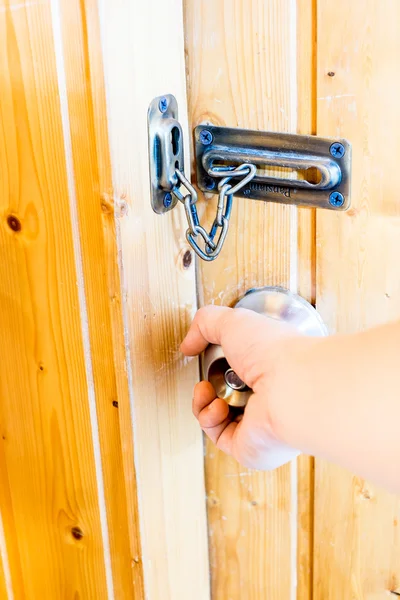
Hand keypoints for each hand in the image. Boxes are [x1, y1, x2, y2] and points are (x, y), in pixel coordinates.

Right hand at [181, 305, 309, 469]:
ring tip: (209, 390)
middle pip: (225, 392)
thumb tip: (188, 345)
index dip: (218, 361)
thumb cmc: (274, 353)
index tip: (204, 353)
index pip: (241, 367)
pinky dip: (209, 419)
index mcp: (271, 367)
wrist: (290, 388)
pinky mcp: (249, 447)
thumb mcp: (232, 321)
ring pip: (217, 416)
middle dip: (208, 383)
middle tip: (208, 375)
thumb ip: (205, 324)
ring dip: (203, 401)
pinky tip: (218, 406)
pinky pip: (217, 435)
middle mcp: (268, 396)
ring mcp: (258, 423)